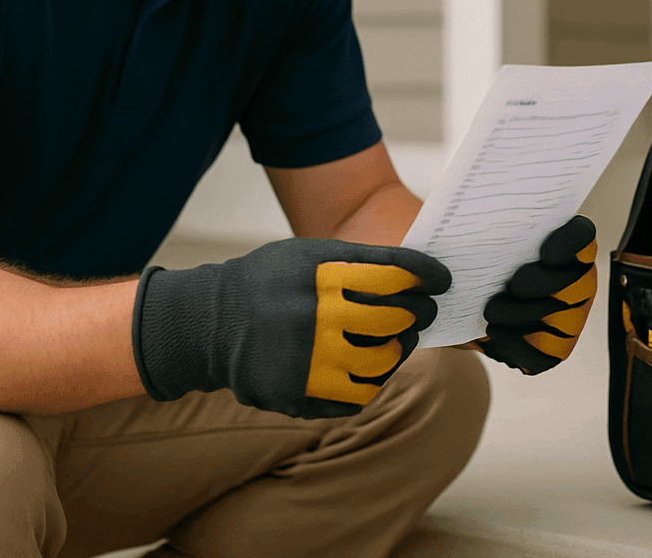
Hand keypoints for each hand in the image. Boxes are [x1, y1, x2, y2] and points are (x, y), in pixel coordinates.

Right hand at [132, 237, 450, 418]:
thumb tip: (417, 273)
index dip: (427, 276)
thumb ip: (358, 262)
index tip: (442, 281)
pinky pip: (360, 396)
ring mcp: (311, 360)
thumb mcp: (307, 254)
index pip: (395, 273)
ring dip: (401, 349)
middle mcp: (318, 316)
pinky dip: (374, 381)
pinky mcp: (302, 394)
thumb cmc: (268, 281)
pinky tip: (372, 366)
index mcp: (321, 275)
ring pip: (385, 362)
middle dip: (419, 312)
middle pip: (397, 317)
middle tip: (423, 311)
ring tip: (400, 339)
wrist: (209, 323)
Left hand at [477, 215, 596, 373]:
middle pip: (579, 282)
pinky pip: (547, 355)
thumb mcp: (477, 247)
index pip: (582, 236)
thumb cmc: (480, 267)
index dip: (572, 243)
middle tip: (515, 284)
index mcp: (564, 246)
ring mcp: (571, 317)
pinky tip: (494, 332)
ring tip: (491, 310)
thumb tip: (459, 248)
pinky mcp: (555, 349)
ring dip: (526, 314)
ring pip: (564, 320)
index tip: (546, 253)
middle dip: (548, 283)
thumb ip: (477, 237)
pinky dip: (519, 346)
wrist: (468, 305)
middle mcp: (577, 281)